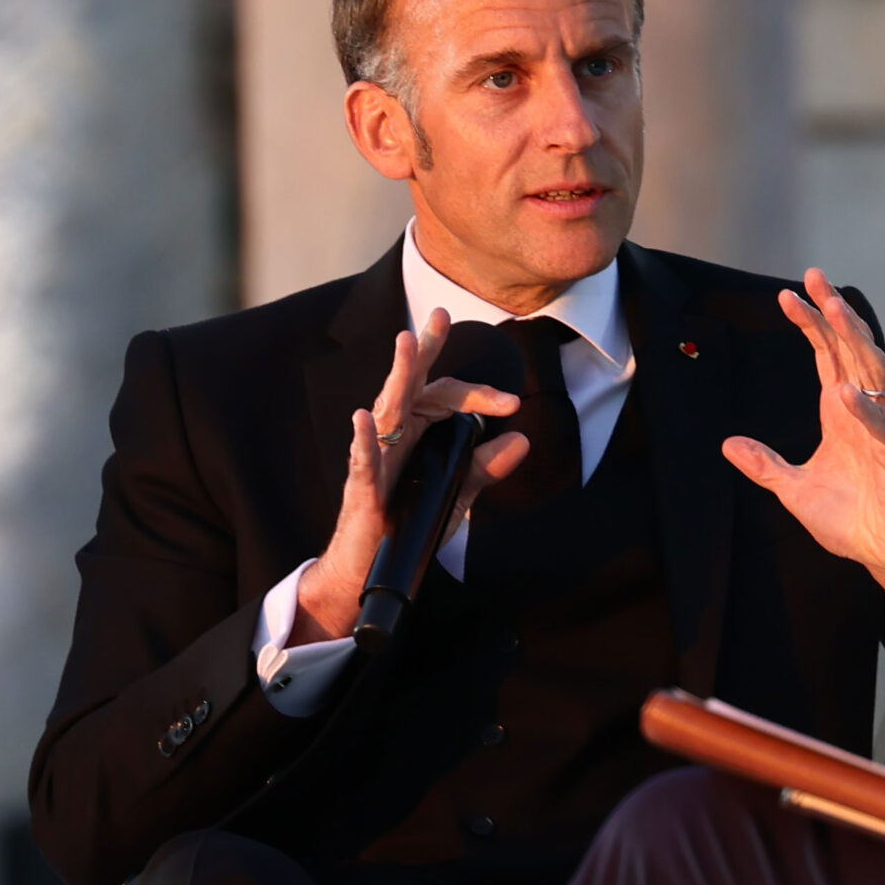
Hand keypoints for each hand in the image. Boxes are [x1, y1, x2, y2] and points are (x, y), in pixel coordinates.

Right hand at [291, 308, 529, 643]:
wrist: (374, 570)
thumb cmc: (409, 523)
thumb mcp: (458, 493)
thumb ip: (485, 466)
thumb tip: (522, 439)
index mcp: (418, 430)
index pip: (449, 397)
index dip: (481, 395)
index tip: (513, 404)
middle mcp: (395, 435)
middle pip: (413, 385)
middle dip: (425, 349)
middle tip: (439, 314)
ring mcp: (376, 457)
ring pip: (386, 408)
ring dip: (397, 376)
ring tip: (406, 342)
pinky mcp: (362, 487)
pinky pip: (362, 459)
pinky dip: (363, 438)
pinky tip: (362, 416)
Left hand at [722, 270, 884, 635]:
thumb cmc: (853, 521)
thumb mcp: (794, 490)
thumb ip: (765, 465)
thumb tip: (728, 444)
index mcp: (842, 414)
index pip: (827, 357)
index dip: (810, 324)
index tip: (787, 295)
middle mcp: (866, 413)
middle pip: (851, 351)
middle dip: (834, 313)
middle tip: (815, 277)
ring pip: (873, 374)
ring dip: (855, 341)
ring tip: (835, 310)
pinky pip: (883, 430)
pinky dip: (865, 411)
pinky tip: (845, 393)